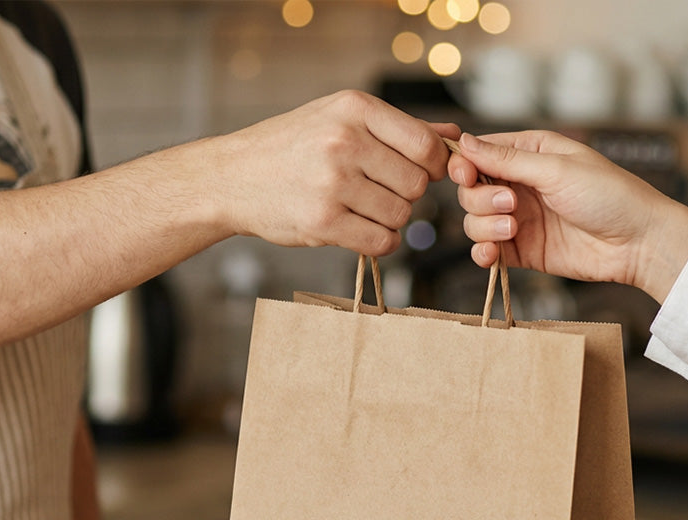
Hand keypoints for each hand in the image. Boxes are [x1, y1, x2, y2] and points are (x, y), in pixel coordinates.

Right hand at [210, 91, 458, 256]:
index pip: (426, 145)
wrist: (233, 177)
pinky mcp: (323, 222)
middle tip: (380, 194)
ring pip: (401, 215)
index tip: (421, 174)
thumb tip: (454, 135)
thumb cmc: (292, 147)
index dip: (434, 167)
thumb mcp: (339, 118)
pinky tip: (360, 230)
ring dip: (391, 220)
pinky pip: (381, 241)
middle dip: (407, 195)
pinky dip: (380, 242)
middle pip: (416, 184)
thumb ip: (398, 128)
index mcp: (355, 109)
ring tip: (363, 210)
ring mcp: (333, 183)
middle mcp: (345, 142)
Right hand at [448, 131, 687, 302]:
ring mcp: (519, 220)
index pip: (479, 154)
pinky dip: (483, 254)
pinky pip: (488, 251)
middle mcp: (520, 185)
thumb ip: (507, 160)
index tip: (466, 176)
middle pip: (471, 190)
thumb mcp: (556, 169)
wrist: (636, 243)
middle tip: (510, 204)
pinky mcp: (522, 251)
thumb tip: (464, 142)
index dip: (465, 165)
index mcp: (529, 154)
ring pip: (475, 221)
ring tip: (513, 229)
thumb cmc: (608, 195)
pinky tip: (492, 254)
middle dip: (481, 199)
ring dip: (484, 227)